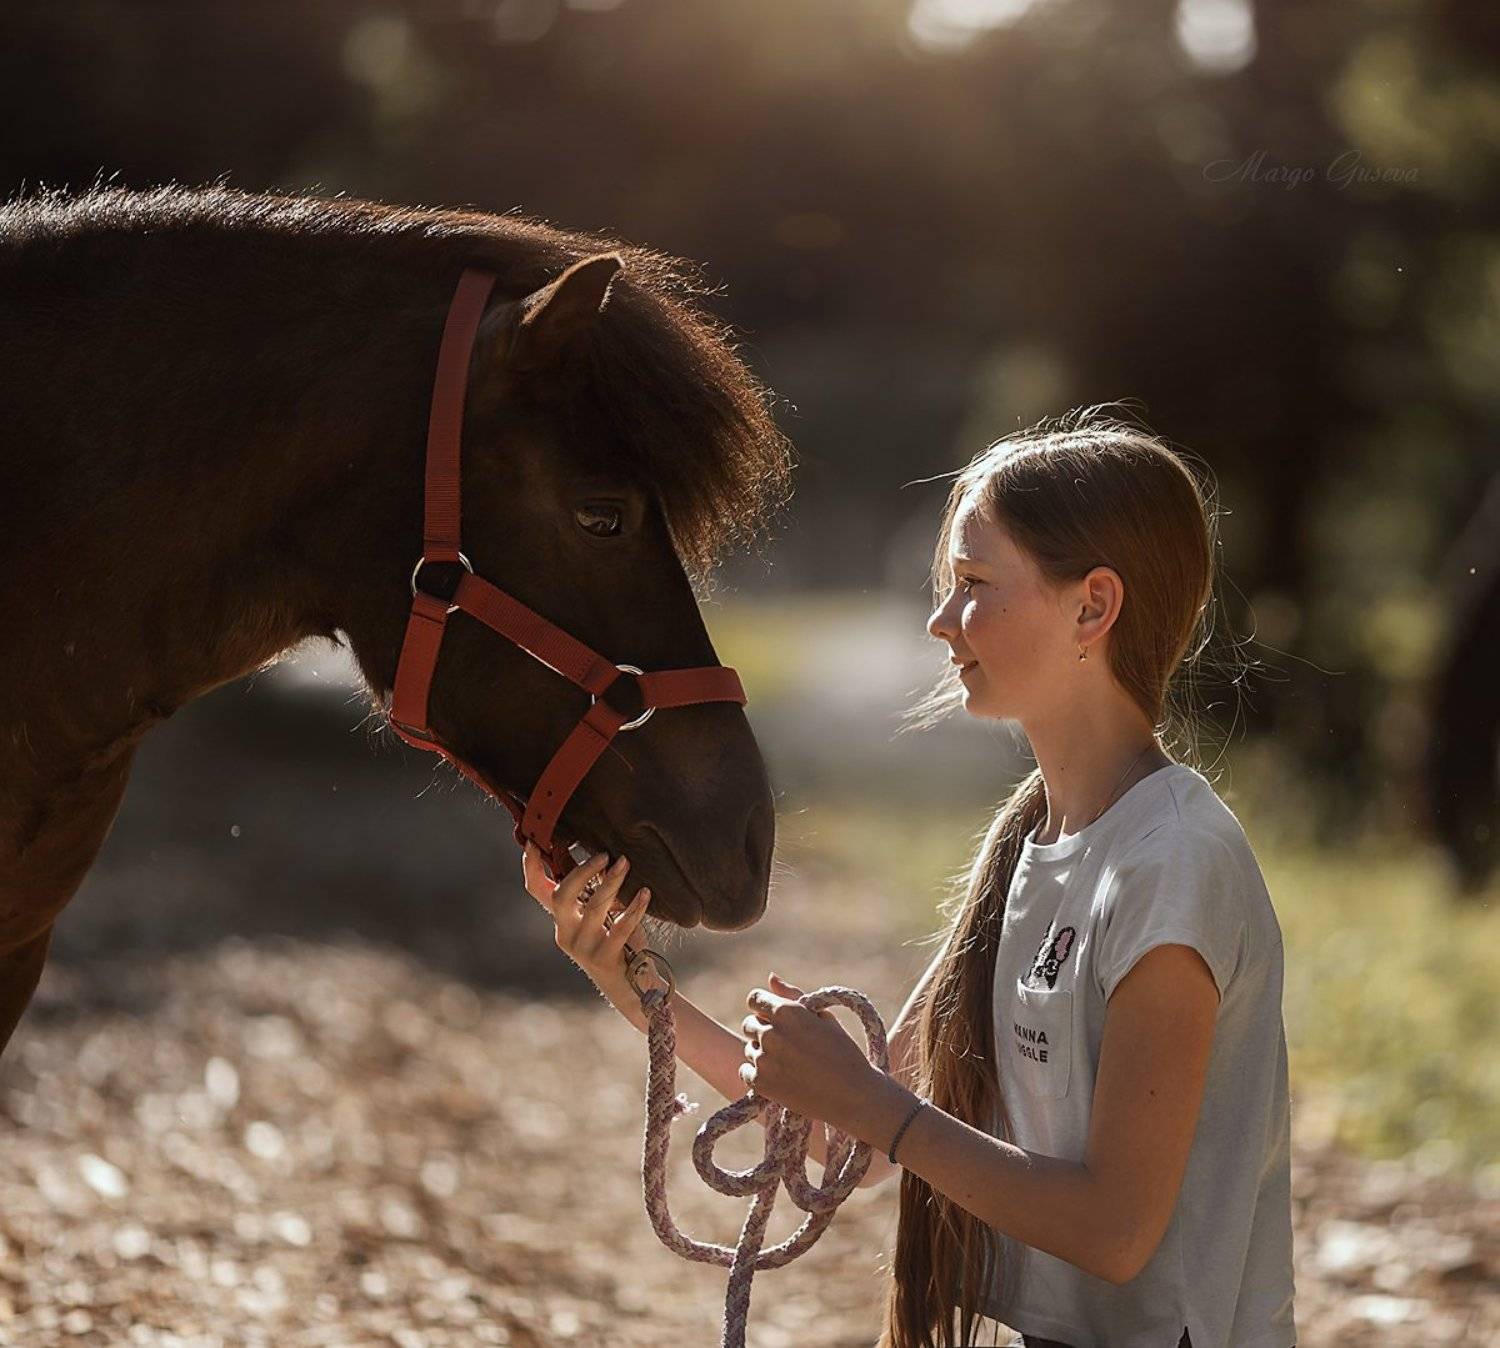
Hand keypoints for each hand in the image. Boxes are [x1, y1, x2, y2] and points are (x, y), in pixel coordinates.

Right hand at [521, 841, 651, 991]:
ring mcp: (582, 948)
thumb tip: (606, 858)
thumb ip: (600, 892)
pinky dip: (634, 908)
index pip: (538, 890)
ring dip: (611, 883)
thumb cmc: (622, 944)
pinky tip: (645, 893)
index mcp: (562, 919)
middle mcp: (565, 933)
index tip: (533, 840)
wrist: (634, 988)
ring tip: (626, 864)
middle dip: (582, 872)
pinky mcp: (603, 960)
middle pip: (561, 896)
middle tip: (604, 855)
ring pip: (592, 908)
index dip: (531, 865)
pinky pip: (619, 928)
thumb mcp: (607, 915)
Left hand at [739, 973, 882, 1132]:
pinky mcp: (761, 1083)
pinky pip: (745, 1071)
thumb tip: (770, 977)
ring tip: (790, 1062)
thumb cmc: (842, 1052)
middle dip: (764, 1029)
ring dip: (762, 1052)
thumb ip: (792, 995)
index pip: (754, 999)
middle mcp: (771, 1033)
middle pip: (750, 1024)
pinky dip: (758, 1074)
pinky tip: (780, 1076)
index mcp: (787, 1012)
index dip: (764, 1006)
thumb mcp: (823, 1017)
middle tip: (787, 1044)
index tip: (776, 1017)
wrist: (853, 1096)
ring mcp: (764, 1059)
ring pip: (749, 1048)